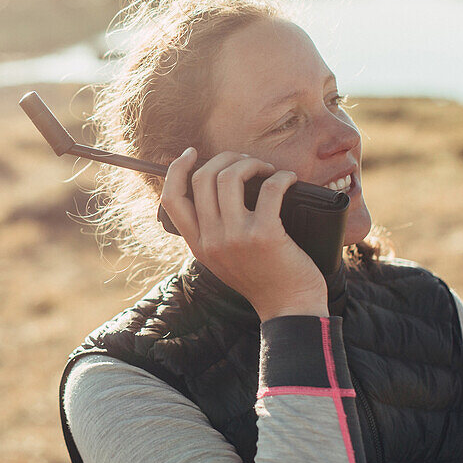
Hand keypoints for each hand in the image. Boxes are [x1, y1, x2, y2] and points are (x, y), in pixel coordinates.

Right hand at [160, 148, 327, 320]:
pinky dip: (281, 177)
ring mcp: (236, 237)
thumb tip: (216, 188)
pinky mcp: (266, 235)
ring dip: (250, 163)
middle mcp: (212, 240)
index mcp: (198, 245)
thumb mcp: (224, 259)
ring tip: (266, 169)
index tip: (191, 153)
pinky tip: (288, 179)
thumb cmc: (263, 280)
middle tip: (246, 161)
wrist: (291, 309)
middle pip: (202, 178)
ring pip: (229, 177)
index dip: (177, 169)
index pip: (171, 199)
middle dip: (225, 158)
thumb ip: (213, 232)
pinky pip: (269, 189)